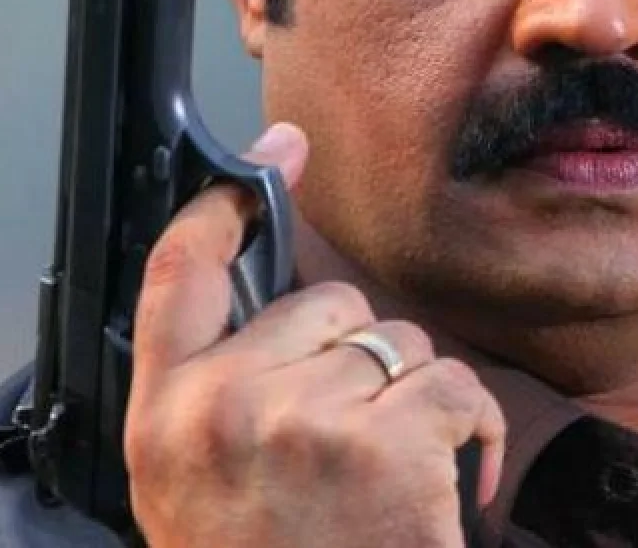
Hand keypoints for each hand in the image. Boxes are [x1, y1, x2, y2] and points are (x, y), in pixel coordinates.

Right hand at [124, 122, 505, 547]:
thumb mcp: (202, 486)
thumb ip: (220, 390)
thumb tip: (285, 305)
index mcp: (164, 419)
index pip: (176, 271)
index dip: (226, 199)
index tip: (276, 150)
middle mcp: (222, 410)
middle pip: (325, 300)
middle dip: (355, 353)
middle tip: (348, 441)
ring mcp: (305, 423)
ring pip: (398, 341)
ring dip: (412, 396)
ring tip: (389, 477)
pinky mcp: (387, 447)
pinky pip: (454, 383)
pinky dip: (473, 427)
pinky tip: (454, 485)